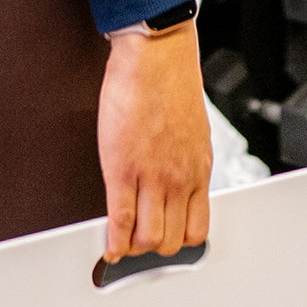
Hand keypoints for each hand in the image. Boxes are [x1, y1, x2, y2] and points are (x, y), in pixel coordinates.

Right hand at [96, 21, 211, 261]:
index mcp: (198, 170)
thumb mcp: (192, 131)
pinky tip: (108, 244)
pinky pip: (120, 219)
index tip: (166, 243)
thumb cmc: (171, 85)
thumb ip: (187, 162)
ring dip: (133, 247)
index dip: (180, 242)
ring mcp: (152, 176)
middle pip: (172, 241)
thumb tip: (179, 183)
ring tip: (122, 242)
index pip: (197, 228)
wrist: (156, 57)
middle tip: (140, 245)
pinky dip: (113, 240)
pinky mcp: (124, 168)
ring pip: (148, 238)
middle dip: (154, 249)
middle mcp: (180, 178)